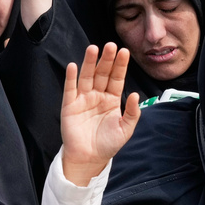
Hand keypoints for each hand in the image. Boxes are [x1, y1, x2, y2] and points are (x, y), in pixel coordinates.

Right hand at [60, 43, 140, 185]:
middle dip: (107, 60)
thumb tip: (134, 94)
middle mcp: (97, 95)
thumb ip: (132, 112)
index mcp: (112, 99)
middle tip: (111, 45)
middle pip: (102, 73)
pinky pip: (70, 89)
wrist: (89, 159)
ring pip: (87, 77)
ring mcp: (83, 99)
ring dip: (89, 63)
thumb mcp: (125, 129)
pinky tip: (74, 66)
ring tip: (93, 49)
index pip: (117, 78)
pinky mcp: (69, 105)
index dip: (120, 66)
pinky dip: (71, 78)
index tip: (125, 52)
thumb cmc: (108, 144)